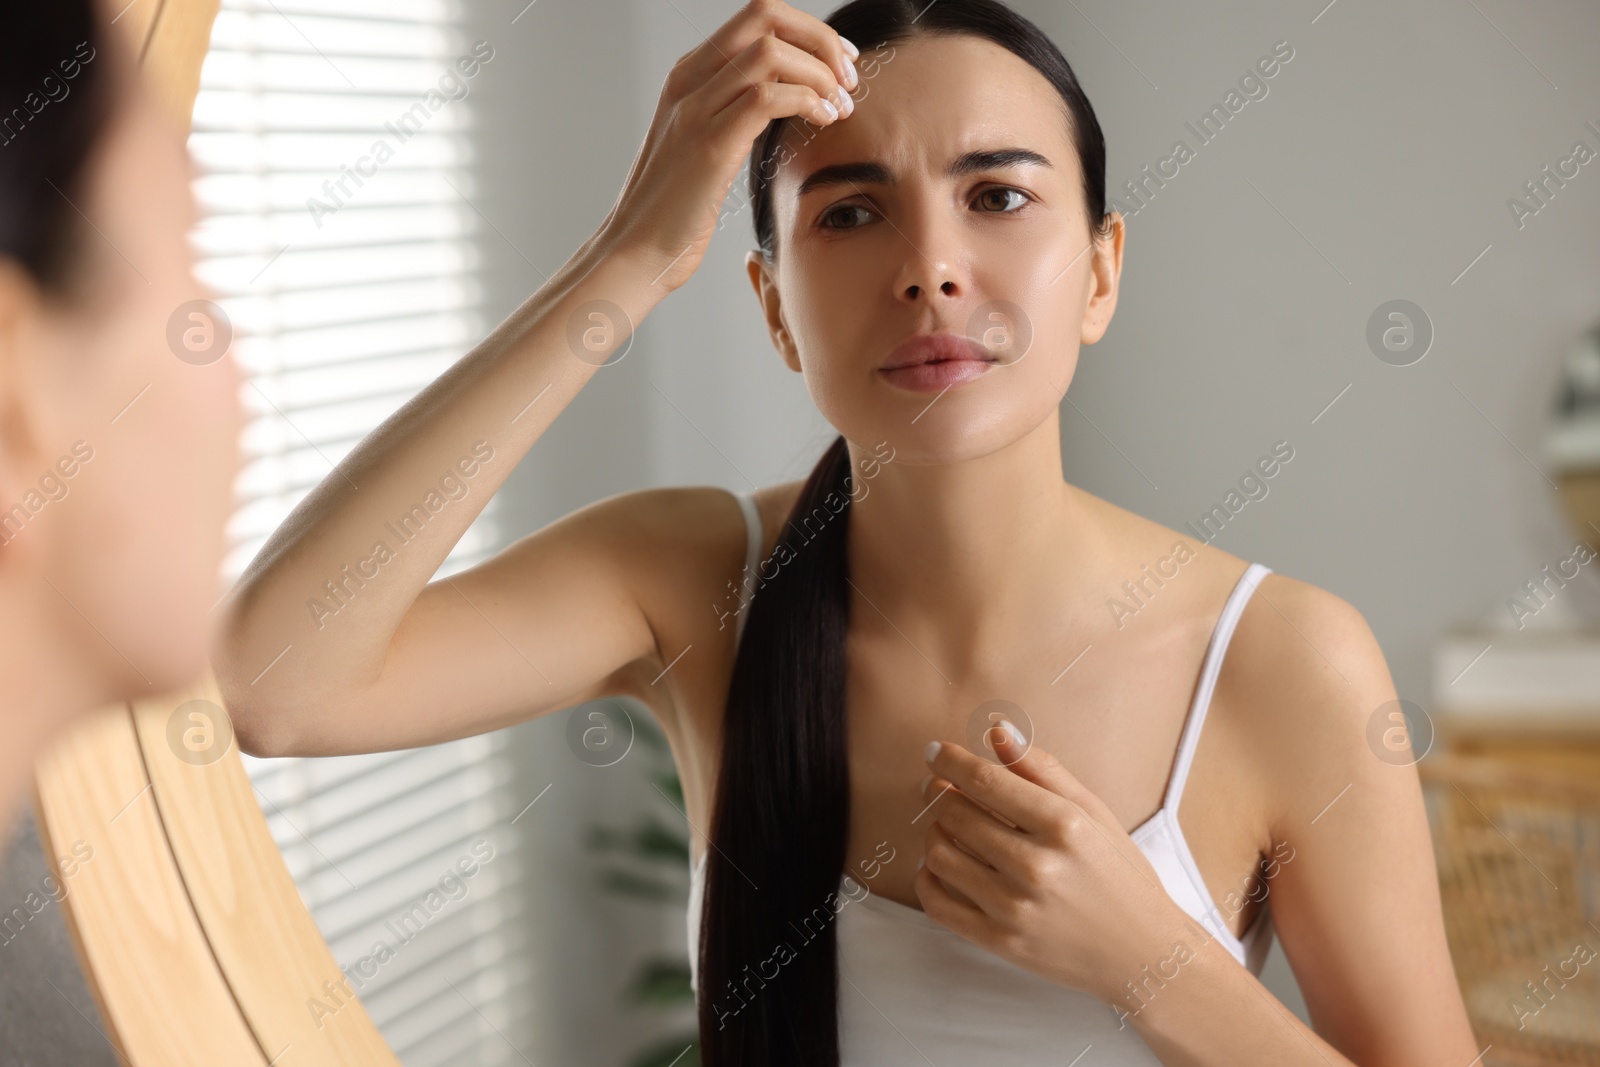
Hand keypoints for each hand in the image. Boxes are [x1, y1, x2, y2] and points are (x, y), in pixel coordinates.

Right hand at [594, 0, 858, 292]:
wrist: (637, 253)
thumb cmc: (675, 210)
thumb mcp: (706, 146)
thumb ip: (736, 114)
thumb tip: (789, 100)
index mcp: (689, 75)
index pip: (757, 17)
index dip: (810, 31)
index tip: (841, 66)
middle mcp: (689, 81)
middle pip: (765, 15)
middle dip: (821, 40)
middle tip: (849, 79)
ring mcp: (695, 110)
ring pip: (770, 52)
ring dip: (820, 74)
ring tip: (841, 107)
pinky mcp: (709, 145)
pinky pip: (768, 98)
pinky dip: (808, 102)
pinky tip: (824, 122)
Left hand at [915, 723, 1197, 1004]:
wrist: (1142, 954)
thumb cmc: (1120, 876)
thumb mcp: (1093, 813)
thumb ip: (1043, 769)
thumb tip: (997, 731)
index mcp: (1063, 826)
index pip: (985, 782)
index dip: (949, 761)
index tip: (934, 752)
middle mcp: (1036, 866)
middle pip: (956, 814)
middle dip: (939, 793)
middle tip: (940, 788)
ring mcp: (1015, 908)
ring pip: (939, 855)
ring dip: (934, 832)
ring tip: (947, 827)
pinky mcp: (1000, 942)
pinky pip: (937, 903)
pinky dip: (926, 878)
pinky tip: (939, 865)